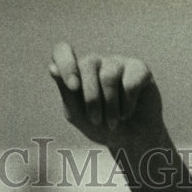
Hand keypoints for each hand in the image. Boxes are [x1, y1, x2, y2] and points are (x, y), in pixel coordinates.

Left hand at [49, 43, 163, 147]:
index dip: (66, 64)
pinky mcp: (139, 68)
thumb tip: (52, 68)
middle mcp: (96, 63)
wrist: (130, 140)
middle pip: (88, 62)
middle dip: (91, 98)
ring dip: (110, 107)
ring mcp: (118, 63)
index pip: (62, 51)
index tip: (73, 87)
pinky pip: (130, 82)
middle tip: (96, 120)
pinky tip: (127, 112)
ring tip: (113, 122)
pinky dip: (127, 105)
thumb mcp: (78, 114)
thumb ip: (66, 92)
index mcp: (76, 72)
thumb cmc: (100, 127)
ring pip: (110, 74)